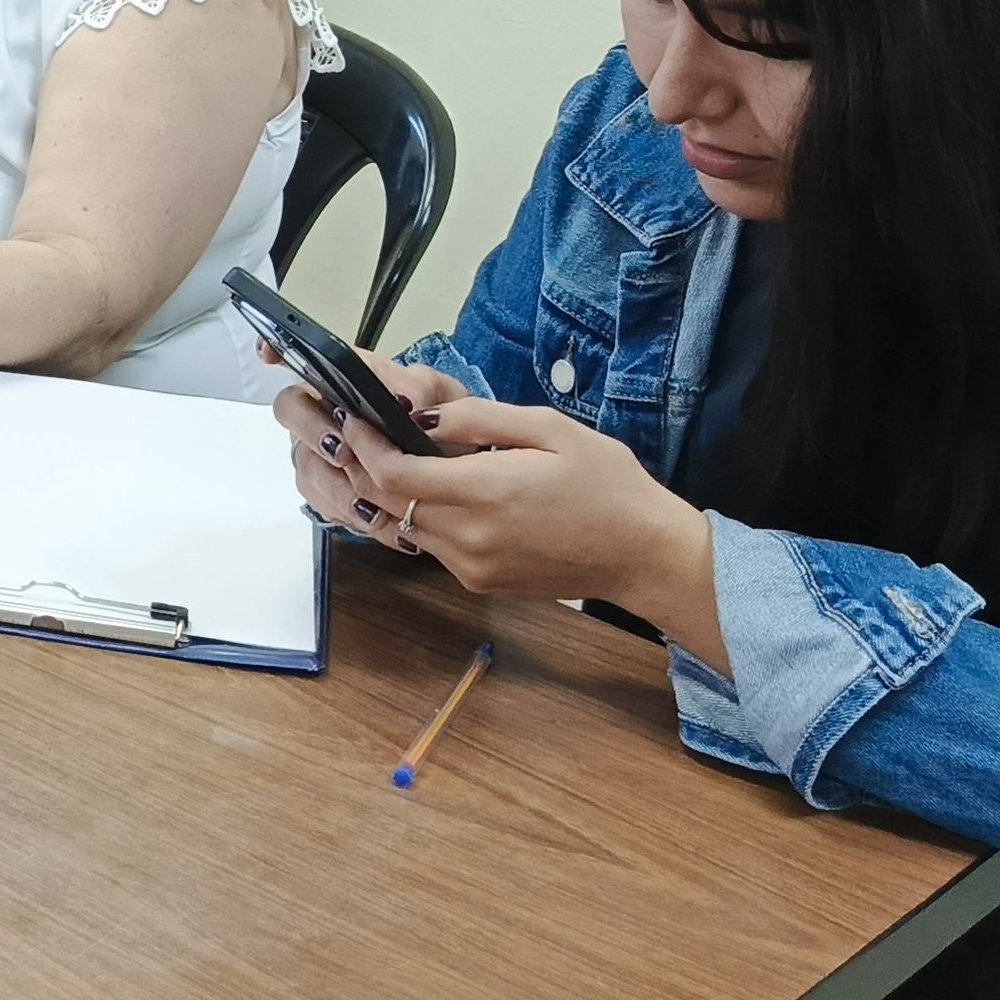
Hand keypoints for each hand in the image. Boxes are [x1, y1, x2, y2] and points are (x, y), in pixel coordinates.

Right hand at [265, 342, 459, 538]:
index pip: (297, 355)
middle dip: (313, 432)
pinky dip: (350, 513)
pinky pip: (323, 503)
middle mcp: (320, 411)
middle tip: (344, 451)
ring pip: (307, 466)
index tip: (269, 356)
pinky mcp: (326, 490)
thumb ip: (422, 389)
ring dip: (337, 486)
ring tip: (370, 504)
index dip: (275, 351)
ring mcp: (318, 452)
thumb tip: (403, 400)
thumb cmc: (435, 420)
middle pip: (290, 411)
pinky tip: (378, 519)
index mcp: (341, 377)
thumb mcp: (440, 396)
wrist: (449, 464)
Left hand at [289, 380, 723, 659]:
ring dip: (392, 494)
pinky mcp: (481, 582)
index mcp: (485, 494)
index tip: (355, 416)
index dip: (365, 444)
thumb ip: (479, 420)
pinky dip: (422, 517)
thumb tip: (421, 417)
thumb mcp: (549, 429)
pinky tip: (436, 491)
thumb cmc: (607, 484)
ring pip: (405, 527)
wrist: (644, 555)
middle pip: (388, 503)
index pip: (393, 474)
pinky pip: (432, 546)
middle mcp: (470, 538)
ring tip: (395, 455)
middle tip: (361, 431)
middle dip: (366, 466)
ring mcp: (472, 567)